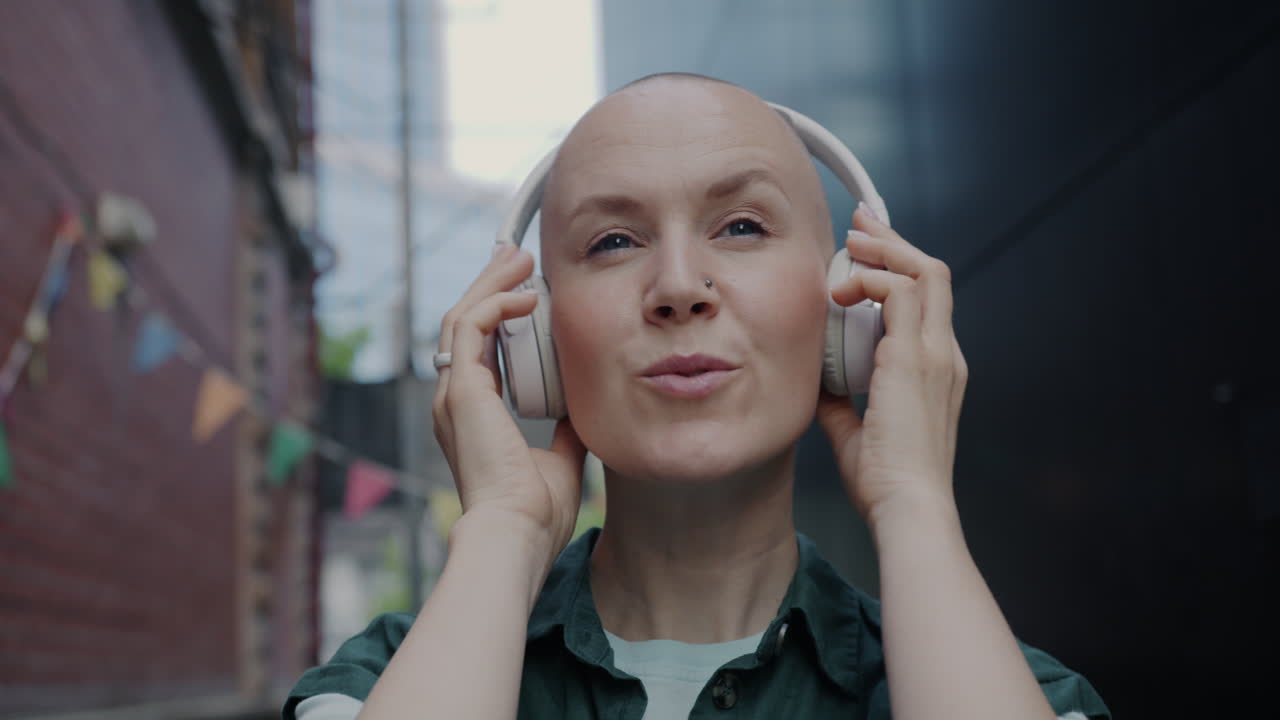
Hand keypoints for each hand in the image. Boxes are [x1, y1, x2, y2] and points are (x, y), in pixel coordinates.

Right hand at [432, 245, 587, 559]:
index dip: (496, 316)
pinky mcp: (462, 391)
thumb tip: (585, 408)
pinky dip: (496, 304)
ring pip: (461, 318)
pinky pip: (470, 329)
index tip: (524, 291)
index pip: (478, 351)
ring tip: (518, 258)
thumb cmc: (535, 513)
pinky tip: (526, 295)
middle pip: (463, 326)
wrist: (517, 535)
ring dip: (490, 284)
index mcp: (474, 416)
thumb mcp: (561, 459)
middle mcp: (456, 401)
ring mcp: (454, 395)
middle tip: (516, 258)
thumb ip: (567, 430)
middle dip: (489, 287)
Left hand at [815, 205, 967, 525]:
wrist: (907, 505)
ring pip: (924, 272)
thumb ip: (841, 400)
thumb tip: (816, 381)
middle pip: (932, 273)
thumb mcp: (855, 429)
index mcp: (936, 370)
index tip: (864, 251)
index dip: (897, 268)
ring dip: (884, 250)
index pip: (926, 301)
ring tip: (850, 242)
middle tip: (859, 224)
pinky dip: (870, 280)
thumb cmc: (885, 480)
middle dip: (894, 242)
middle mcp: (944, 355)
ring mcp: (935, 354)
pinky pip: (899, 292)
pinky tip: (841, 291)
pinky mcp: (917, 358)